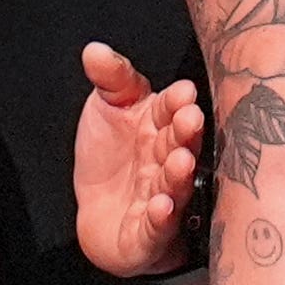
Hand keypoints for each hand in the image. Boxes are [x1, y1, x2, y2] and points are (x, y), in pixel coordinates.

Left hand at [73, 44, 202, 278]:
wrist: (100, 215)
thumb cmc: (113, 158)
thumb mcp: (107, 109)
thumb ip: (109, 80)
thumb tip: (94, 50)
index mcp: (160, 128)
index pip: (170, 110)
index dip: (176, 102)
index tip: (182, 92)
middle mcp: (166, 162)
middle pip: (179, 145)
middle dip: (186, 133)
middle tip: (190, 119)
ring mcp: (161, 197)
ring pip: (173, 185)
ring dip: (178, 174)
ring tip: (181, 161)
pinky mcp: (149, 234)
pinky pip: (156, 227)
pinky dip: (160, 217)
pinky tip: (161, 206)